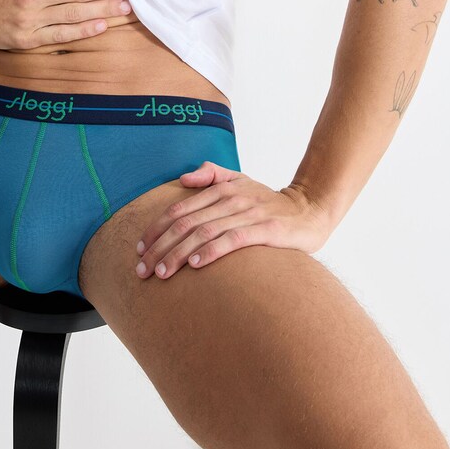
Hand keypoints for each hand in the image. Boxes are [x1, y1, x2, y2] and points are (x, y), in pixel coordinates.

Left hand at [134, 162, 331, 280]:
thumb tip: (184, 179)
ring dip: (179, 254)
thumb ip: (212, 176)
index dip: (156, 228)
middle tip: (142, 269)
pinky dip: (212, 251)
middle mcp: (231, 199)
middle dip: (160, 246)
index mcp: (221, 189)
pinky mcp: (265, 230)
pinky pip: (233, 240)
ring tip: (162, 272)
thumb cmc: (269, 201)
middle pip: (185, 223)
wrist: (310, 210)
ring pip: (204, 233)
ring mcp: (248, 213)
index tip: (140, 248)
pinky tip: (196, 265)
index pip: (179, 209)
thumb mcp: (241, 181)